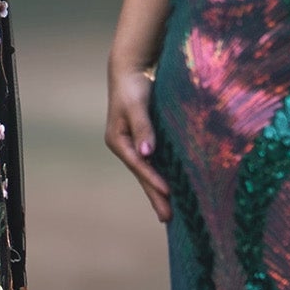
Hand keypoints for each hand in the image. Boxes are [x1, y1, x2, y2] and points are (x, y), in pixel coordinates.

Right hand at [105, 55, 168, 221]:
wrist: (129, 71)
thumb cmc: (133, 86)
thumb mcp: (136, 105)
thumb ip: (143, 127)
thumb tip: (147, 153)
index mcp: (118, 140)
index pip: (139, 165)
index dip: (153, 180)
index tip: (169, 193)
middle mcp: (125, 147)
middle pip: (142, 175)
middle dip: (155, 196)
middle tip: (167, 219)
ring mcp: (133, 146)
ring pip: (148, 173)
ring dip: (158, 192)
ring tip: (169, 213)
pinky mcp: (144, 142)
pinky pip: (153, 165)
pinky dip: (161, 178)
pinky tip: (170, 189)